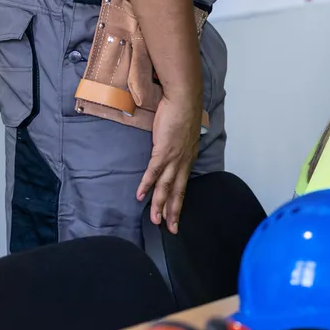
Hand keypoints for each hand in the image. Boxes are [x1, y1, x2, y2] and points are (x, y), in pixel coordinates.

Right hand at [138, 90, 203, 233]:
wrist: (184, 100)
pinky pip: (154, 172)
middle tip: (170, 230)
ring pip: (165, 186)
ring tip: (154, 220)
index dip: (178, 204)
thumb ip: (179, 148)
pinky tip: (141, 196)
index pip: (183, 187)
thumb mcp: (183, 136)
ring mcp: (173, 157)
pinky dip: (147, 185)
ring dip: (159, 204)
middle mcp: (183, 162)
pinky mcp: (163, 150)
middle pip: (177, 192)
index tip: (176, 219)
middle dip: (172, 212)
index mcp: (188, 160)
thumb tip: (172, 153)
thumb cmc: (182, 115)